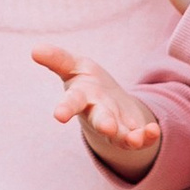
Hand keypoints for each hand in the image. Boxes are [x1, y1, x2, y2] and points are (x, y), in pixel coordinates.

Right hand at [32, 41, 162, 181]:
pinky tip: (154, 130)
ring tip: (135, 139)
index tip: (59, 116)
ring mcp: (114, 127)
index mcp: (81, 97)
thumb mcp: (73, 65)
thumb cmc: (87, 82)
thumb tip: (35, 50)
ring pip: (120, 135)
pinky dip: (148, 137)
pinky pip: (140, 139)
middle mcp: (96, 114)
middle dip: (103, 123)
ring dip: (128, 138)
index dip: (65, 108)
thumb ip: (57, 59)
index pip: (71, 102)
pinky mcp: (131, 133)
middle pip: (99, 120)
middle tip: (107, 127)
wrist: (108, 103)